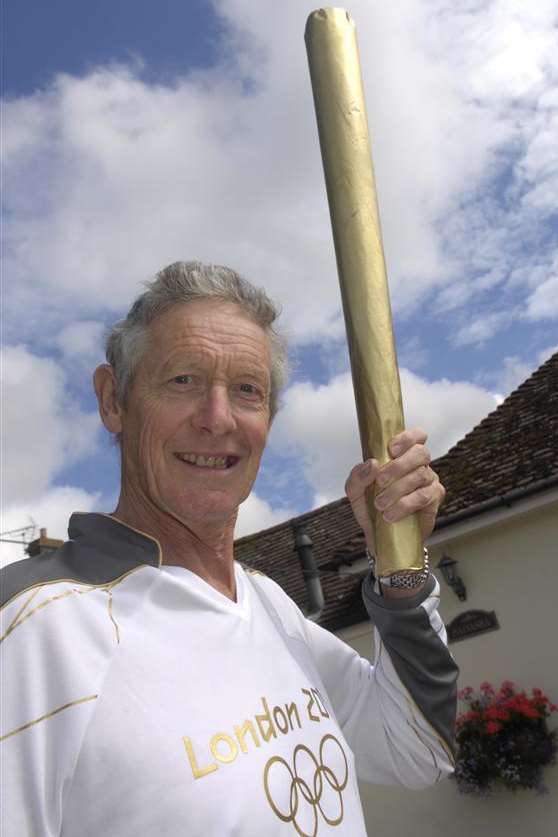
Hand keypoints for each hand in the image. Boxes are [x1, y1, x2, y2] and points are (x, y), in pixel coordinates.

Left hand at [345, 428, 444, 549]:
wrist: (380, 537)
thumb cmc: (370, 508)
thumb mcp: (355, 491)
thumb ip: (358, 476)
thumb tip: (372, 463)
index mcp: (402, 456)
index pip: (416, 436)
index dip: (408, 437)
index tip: (392, 448)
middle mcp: (419, 465)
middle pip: (421, 452)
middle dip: (399, 465)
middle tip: (381, 481)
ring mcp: (429, 481)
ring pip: (420, 475)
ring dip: (397, 490)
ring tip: (380, 504)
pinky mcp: (434, 500)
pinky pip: (424, 496)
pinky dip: (405, 504)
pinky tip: (392, 514)